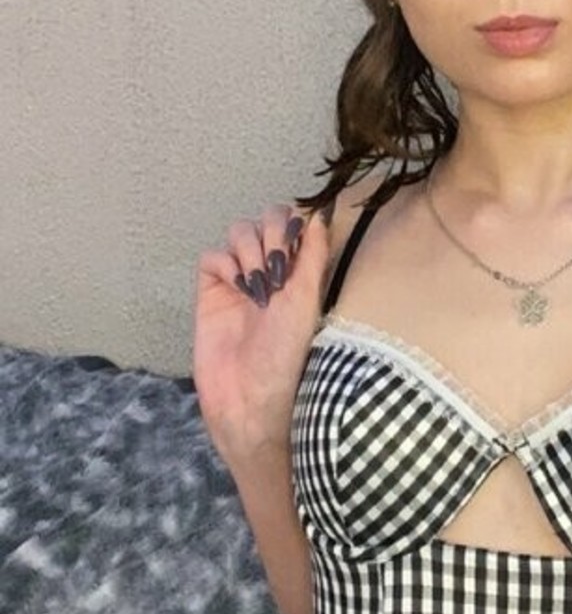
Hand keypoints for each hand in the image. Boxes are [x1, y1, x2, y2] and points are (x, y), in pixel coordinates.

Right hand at [193, 203, 331, 473]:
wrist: (248, 399)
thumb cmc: (286, 357)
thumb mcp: (306, 302)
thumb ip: (313, 256)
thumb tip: (319, 214)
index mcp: (300, 273)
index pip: (296, 223)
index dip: (292, 224)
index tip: (294, 248)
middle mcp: (272, 273)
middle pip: (265, 220)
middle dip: (270, 235)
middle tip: (275, 271)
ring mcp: (240, 282)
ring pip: (239, 233)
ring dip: (249, 250)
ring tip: (257, 287)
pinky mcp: (211, 293)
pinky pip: (212, 257)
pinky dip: (224, 265)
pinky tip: (236, 289)